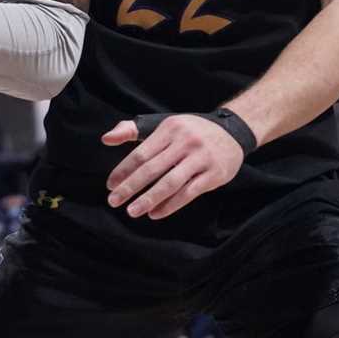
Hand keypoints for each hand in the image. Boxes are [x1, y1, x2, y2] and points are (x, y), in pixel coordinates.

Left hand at [102, 115, 243, 219]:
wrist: (233, 132)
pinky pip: (189, 193)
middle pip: (152, 168)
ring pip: (170, 183)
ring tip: (132, 211)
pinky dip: (170, 205)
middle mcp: (185, 142)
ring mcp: (200, 158)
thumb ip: (133, 130)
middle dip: (130, 187)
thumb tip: (106, 139)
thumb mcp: (164, 124)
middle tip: (113, 201)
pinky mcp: (214, 174)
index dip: (123, 170)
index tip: (110, 185)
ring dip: (149, 199)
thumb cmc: (191, 131)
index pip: (141, 153)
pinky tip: (155, 213)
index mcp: (170, 128)